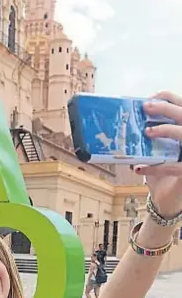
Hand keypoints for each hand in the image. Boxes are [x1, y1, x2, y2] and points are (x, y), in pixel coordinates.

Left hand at [135, 92, 181, 218]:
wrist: (169, 199)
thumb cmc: (161, 170)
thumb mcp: (156, 150)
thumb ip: (149, 136)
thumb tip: (124, 124)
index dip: (168, 98)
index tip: (150, 98)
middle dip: (166, 109)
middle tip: (146, 107)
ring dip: (166, 130)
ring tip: (147, 132)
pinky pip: (173, 167)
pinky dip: (155, 167)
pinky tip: (139, 168)